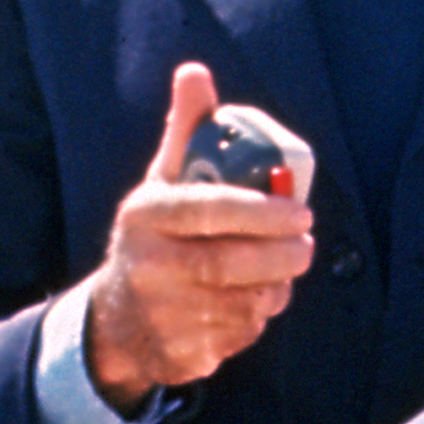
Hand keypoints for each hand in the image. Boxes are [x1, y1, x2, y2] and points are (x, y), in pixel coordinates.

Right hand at [82, 65, 314, 413]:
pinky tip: (255, 302)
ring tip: (282, 270)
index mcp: (146, 215)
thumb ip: (188, 130)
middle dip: (280, 255)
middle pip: (229, 263)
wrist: (117, 320)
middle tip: (306, 244)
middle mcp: (148, 265)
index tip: (300, 212)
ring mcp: (162, 314)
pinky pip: (238, 336)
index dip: (261, 212)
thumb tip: (195, 71)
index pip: (208, 209)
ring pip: (243, 302)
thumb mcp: (162, 182)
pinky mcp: (181, 353)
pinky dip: (258, 319)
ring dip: (274, 287)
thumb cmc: (154, 236)